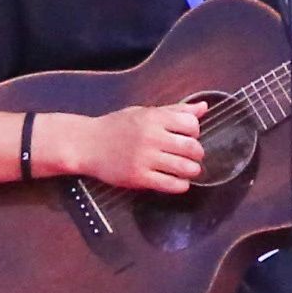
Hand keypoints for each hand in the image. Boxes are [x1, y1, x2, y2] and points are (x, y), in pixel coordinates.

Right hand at [73, 101, 209, 195]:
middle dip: (197, 153)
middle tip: (191, 156)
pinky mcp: (139, 178)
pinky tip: (177, 181)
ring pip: (185, 168)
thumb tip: (204, 108)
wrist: (87, 144)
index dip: (194, 131)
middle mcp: (151, 137)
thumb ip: (175, 110)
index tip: (187, 136)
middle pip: (192, 147)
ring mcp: (145, 158)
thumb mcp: (144, 112)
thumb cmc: (117, 126)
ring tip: (187, 170)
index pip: (192, 124)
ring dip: (192, 170)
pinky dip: (181, 185)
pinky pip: (171, 184)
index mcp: (154, 118)